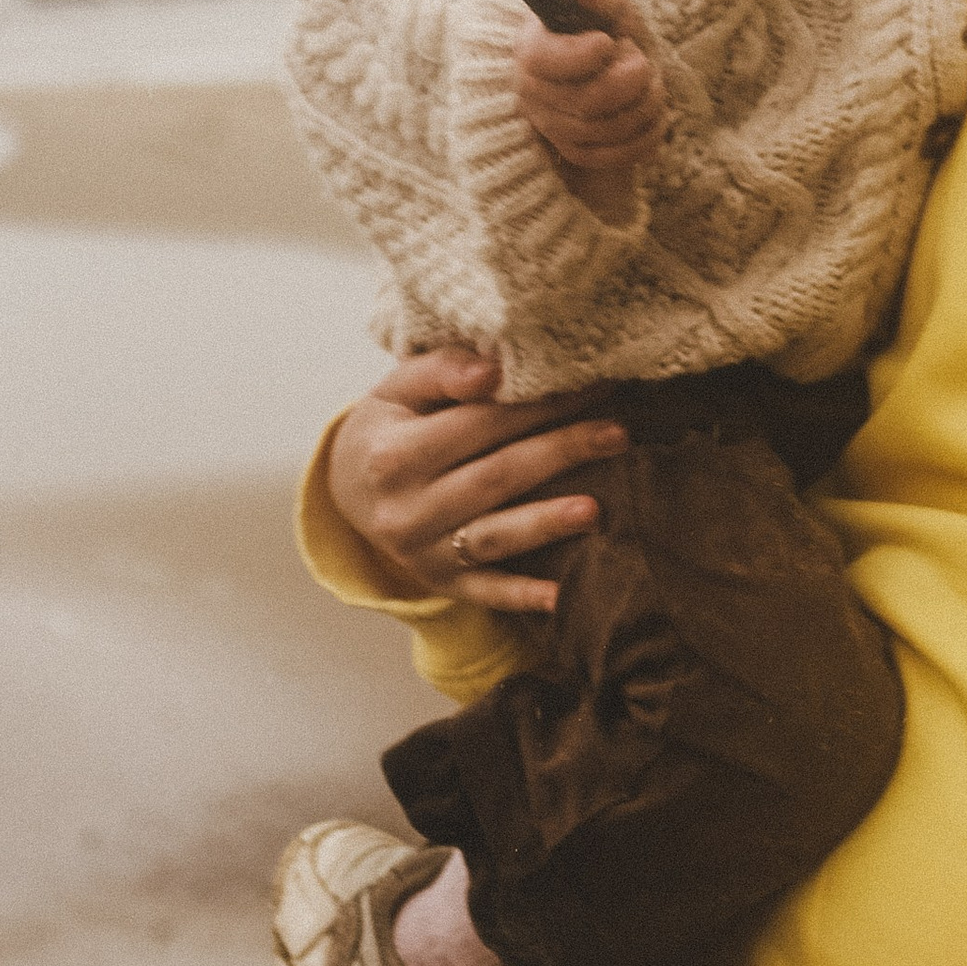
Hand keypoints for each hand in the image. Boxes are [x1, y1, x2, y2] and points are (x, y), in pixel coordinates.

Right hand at [325, 349, 626, 614]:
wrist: (348, 490)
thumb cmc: (390, 426)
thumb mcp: (398, 390)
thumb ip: (443, 371)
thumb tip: (494, 370)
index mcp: (394, 454)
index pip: (478, 425)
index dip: (537, 405)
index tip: (591, 387)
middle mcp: (404, 509)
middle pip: (495, 477)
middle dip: (560, 452)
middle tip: (618, 434)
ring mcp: (421, 552)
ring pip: (493, 536)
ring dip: (545, 524)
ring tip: (596, 510)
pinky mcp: (439, 582)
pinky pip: (484, 591)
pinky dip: (520, 595)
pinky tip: (560, 595)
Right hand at [512, 0, 666, 221]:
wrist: (614, 63)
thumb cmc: (605, 26)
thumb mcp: (605, 2)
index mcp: (531, 48)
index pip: (544, 61)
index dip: (582, 55)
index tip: (607, 41)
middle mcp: (533, 92)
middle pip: (584, 103)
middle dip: (630, 80)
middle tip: (643, 61)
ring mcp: (553, 126)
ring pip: (603, 131)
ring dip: (644, 105)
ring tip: (651, 83)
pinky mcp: (576, 151)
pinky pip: (612, 158)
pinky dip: (646, 137)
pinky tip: (655, 114)